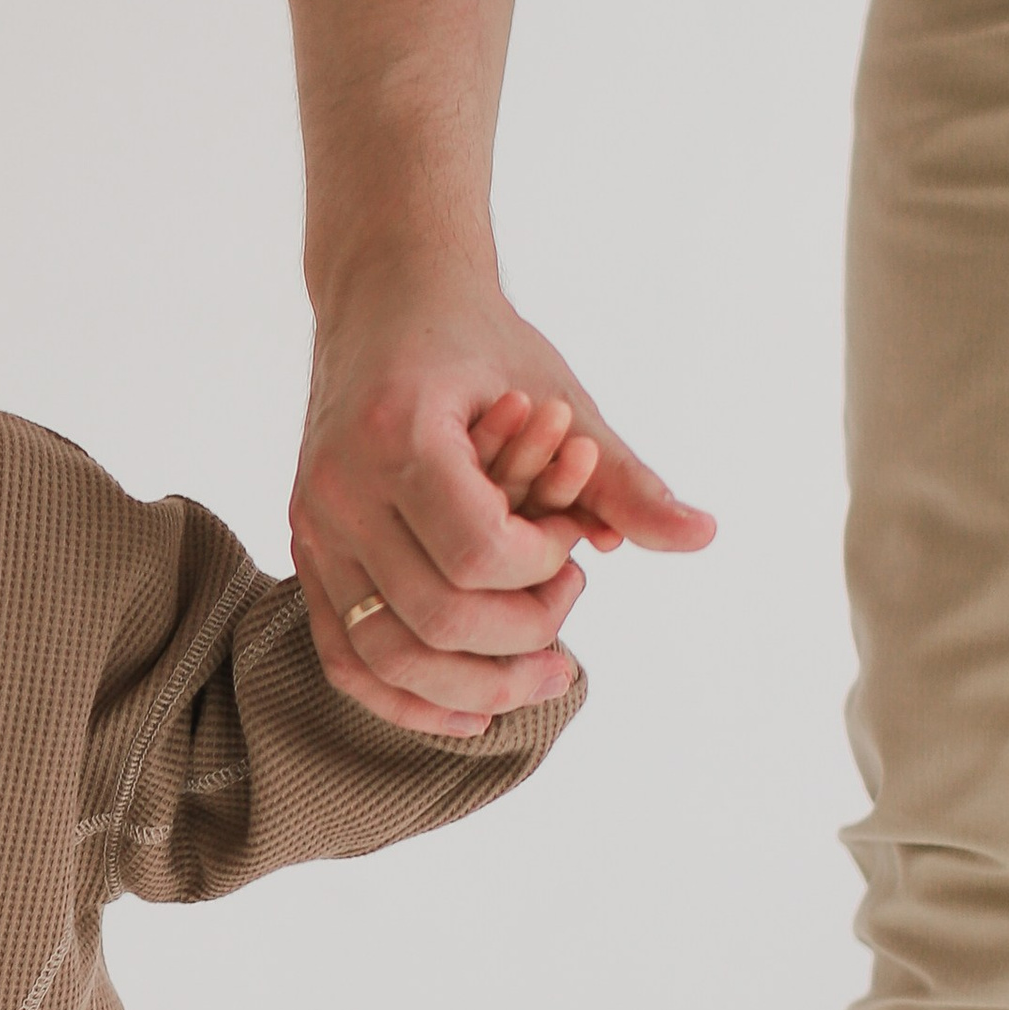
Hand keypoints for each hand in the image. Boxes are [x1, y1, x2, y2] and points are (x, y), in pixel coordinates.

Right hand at [293, 264, 713, 738]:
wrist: (384, 297)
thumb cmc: (478, 342)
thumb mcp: (559, 394)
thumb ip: (621, 475)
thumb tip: (703, 535)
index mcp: (400, 432)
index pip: (478, 554)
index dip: (543, 571)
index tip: (571, 544)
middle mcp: (342, 485)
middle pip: (433, 618)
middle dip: (520, 641)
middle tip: (569, 629)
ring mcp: (314, 523)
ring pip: (382, 653)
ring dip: (469, 689)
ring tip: (539, 681)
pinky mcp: (305, 548)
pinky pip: (343, 653)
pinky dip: (402, 698)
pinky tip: (466, 711)